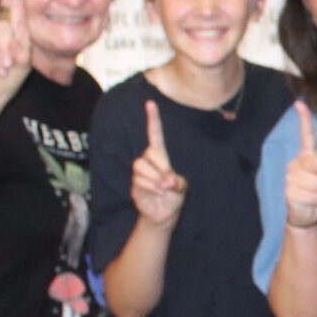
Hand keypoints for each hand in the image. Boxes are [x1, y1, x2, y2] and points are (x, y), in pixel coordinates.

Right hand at [0, 0, 31, 103]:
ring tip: (1, 70)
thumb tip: (12, 44)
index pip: (17, 10)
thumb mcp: (23, 66)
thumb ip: (21, 53)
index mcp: (17, 33)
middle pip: (3, 30)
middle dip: (7, 51)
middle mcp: (0, 31)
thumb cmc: (11, 77)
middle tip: (9, 67)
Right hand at [132, 99, 187, 226]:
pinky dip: (151, 187)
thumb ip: (177, 182)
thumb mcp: (182, 187)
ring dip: (155, 179)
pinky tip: (158, 193)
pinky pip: (139, 180)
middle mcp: (148, 161)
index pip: (155, 135)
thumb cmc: (174, 196)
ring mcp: (140, 172)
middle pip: (150, 152)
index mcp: (161, 157)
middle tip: (169, 180)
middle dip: (161, 166)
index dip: (153, 120)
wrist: (164, 213)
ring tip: (163, 188)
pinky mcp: (134, 183)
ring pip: (141, 167)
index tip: (150, 103)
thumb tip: (167, 181)